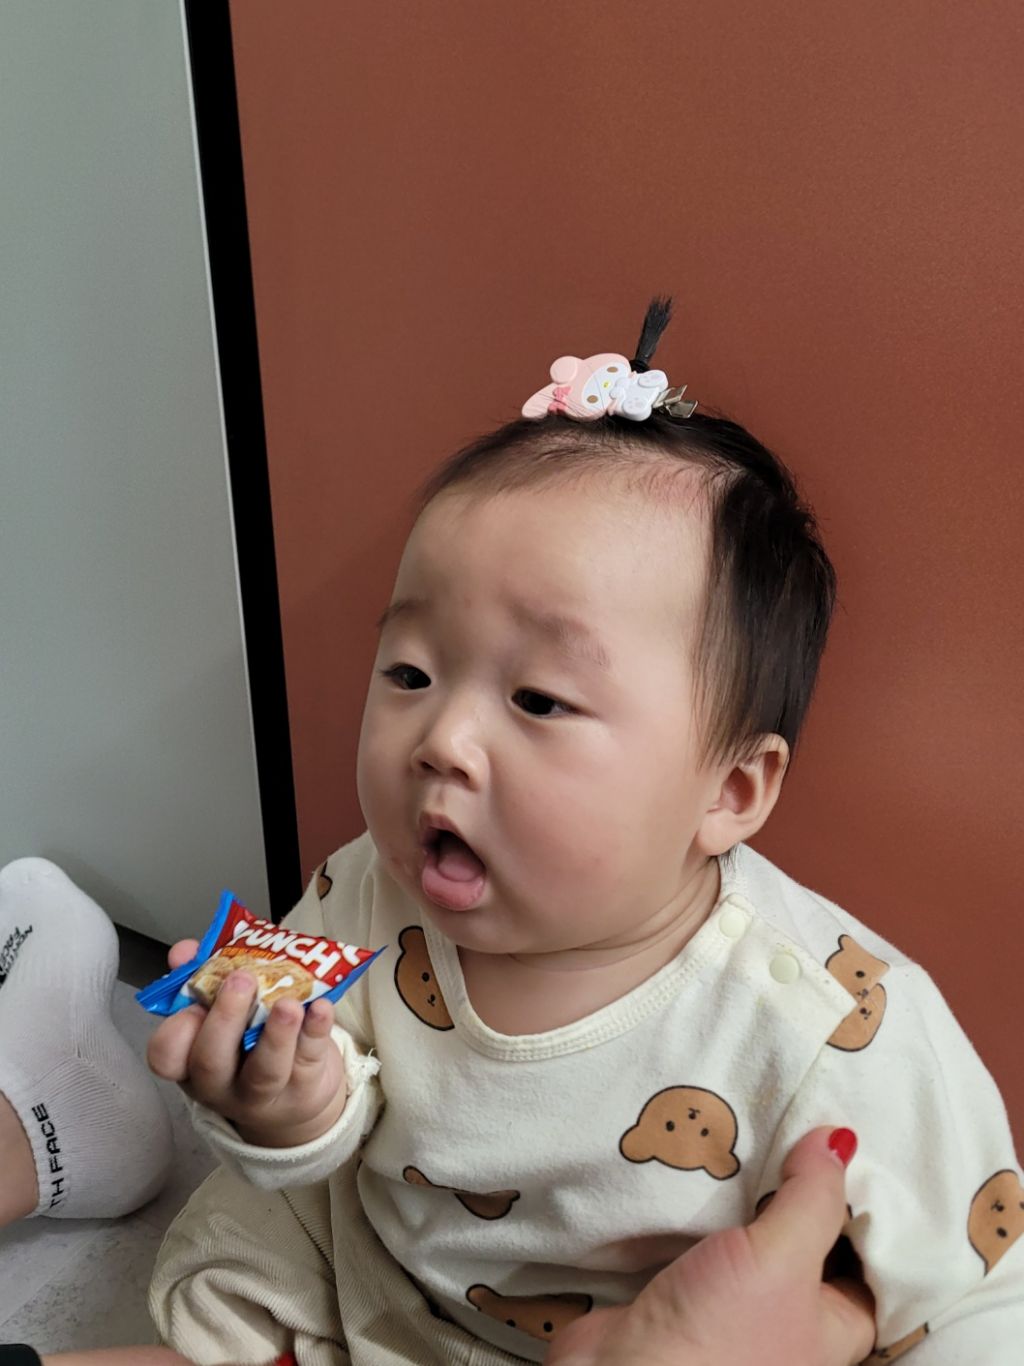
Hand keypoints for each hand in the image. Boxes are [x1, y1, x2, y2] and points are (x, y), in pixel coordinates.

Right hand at [146, 939, 347, 1146]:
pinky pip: (310, 1058)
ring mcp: (264, 1092)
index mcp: (191, 1061)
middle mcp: (221, 1083)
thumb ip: (202, 976)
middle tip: (240, 980)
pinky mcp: (304, 1087)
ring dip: (276, 1034)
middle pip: (212, 1061)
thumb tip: (186, 950)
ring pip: (265, 1070)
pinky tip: (321, 1006)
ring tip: (287, 1003)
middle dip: (225, 1019)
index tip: (192, 1003)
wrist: (294, 1094)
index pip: (167, 1056)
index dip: (174, 1031)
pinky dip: (316, 1030)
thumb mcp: (220, 1014)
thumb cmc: (247, 1044)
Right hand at [547, 1127, 874, 1365]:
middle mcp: (787, 1320)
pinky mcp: (684, 1290)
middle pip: (807, 1242)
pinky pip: (703, 1235)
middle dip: (798, 1189)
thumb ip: (812, 1199)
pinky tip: (700, 1160)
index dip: (863, 1208)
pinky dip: (701, 1202)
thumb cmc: (721, 1337)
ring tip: (749, 1126)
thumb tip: (841, 1137)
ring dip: (745, 1191)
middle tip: (796, 1123)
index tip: (849, 1145)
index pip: (868, 1263)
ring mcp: (733, 1306)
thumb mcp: (782, 1260)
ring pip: (751, 1235)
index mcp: (830, 1329)